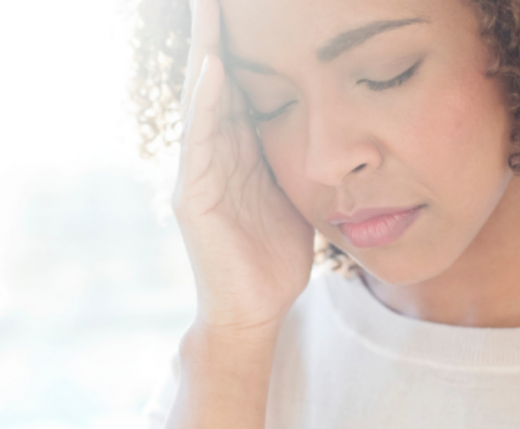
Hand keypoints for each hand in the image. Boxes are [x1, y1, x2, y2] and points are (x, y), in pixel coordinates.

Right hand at [173, 0, 314, 341]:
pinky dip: (205, 104)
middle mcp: (215, 153)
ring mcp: (199, 173)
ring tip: (206, 7)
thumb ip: (294, 159)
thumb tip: (325, 128)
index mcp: (241, 150)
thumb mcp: (293, 194)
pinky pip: (199, 142)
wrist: (254, 308)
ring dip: (203, 51)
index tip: (252, 6)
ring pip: (201, 101)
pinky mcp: (194, 196)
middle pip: (214, 80)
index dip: (243, 42)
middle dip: (214, 32)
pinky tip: (212, 67)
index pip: (240, 84)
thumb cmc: (274, 254)